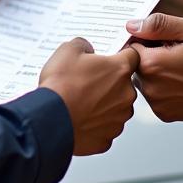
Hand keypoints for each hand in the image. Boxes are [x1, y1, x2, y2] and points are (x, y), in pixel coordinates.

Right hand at [39, 38, 138, 154]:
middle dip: (109, 83)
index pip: (133, 56)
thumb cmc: (60, 86)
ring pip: (116, 108)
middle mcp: (125, 95)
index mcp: (119, 70)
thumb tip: (87, 49)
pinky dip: (96, 124)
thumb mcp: (68, 50)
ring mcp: (118, 119)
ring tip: (81, 102)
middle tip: (87, 82)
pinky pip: (105, 128)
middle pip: (124, 85)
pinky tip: (80, 118)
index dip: (121, 56)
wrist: (50, 119)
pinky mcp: (108, 138)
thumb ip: (84, 45)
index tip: (112, 58)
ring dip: (104, 105)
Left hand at [126, 14, 182, 122]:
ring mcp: (157, 105)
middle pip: (136, 64)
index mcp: (152, 65)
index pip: (131, 45)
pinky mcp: (166, 115)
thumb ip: (158, 25)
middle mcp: (150, 88)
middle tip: (179, 53)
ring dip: (157, 72)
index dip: (147, 38)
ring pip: (145, 80)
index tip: (165, 39)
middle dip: (152, 55)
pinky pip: (155, 95)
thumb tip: (131, 25)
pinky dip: (164, 87)